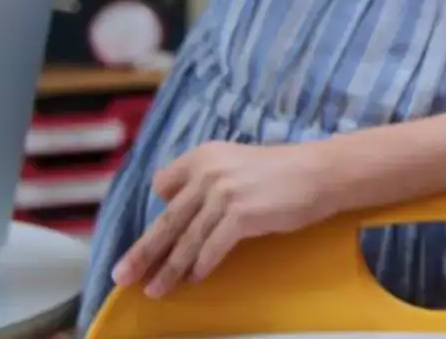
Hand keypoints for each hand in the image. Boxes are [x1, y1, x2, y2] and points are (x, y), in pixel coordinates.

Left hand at [112, 142, 339, 296]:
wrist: (323, 172)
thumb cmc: (285, 173)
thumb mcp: (239, 163)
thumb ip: (210, 181)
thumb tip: (187, 215)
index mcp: (204, 155)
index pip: (163, 184)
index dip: (160, 209)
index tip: (152, 235)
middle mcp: (209, 172)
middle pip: (167, 220)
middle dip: (143, 253)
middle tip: (122, 276)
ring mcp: (224, 193)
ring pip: (187, 240)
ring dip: (169, 269)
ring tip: (156, 290)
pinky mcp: (241, 214)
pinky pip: (212, 247)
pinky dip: (201, 265)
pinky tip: (194, 279)